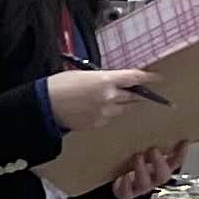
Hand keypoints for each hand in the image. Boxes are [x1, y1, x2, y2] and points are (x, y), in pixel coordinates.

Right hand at [48, 64, 165, 132]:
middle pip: (133, 96)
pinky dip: (107, 114)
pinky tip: (95, 110)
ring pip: (122, 109)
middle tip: (137, 92)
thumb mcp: (82, 74)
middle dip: (136, 94)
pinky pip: (109, 119)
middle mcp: (109, 97)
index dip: (148, 78)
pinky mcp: (96, 124)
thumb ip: (102, 78)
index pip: (135, 78)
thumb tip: (112, 82)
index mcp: (106, 80)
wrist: (42, 106)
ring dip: (121, 105)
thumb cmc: (58, 86)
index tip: (157, 78)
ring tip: (110, 101)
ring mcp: (104, 113)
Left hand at [113, 139, 191, 198]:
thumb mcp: (142, 148)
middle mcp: (152, 178)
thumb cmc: (131, 160)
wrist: (115, 178)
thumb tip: (152, 115)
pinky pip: (126, 192)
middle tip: (153, 149)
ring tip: (137, 157)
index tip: (184, 142)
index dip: (181, 154)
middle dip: (159, 163)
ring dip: (142, 169)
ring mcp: (139, 187)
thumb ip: (149, 139)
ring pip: (145, 183)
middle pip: (163, 175)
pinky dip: (125, 184)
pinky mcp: (126, 193)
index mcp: (160, 167)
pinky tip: (123, 176)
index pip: (175, 161)